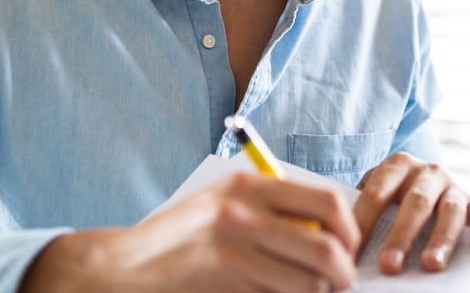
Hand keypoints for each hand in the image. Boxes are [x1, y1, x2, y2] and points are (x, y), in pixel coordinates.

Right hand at [20, 171, 360, 291]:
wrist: (120, 270)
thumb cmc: (175, 241)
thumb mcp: (219, 205)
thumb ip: (268, 210)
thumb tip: (326, 231)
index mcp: (248, 187)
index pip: (328, 203)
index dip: (349, 231)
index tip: (347, 249)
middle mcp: (245, 215)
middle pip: (329, 248)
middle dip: (342, 274)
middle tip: (338, 283)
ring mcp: (236, 253)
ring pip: (311, 285)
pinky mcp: (228, 286)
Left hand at [353, 152, 469, 274]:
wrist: (424, 179)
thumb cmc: (393, 194)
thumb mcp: (377, 191)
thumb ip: (363, 211)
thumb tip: (341, 246)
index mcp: (398, 165)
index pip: (377, 194)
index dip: (363, 223)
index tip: (351, 253)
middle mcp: (428, 172)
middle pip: (415, 203)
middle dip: (401, 236)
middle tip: (389, 265)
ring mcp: (454, 186)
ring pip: (450, 211)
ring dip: (440, 240)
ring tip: (431, 265)